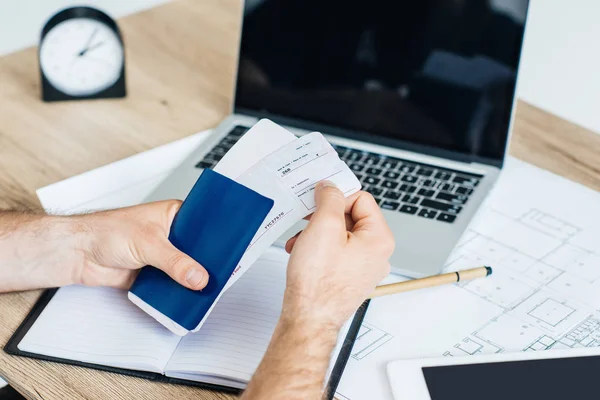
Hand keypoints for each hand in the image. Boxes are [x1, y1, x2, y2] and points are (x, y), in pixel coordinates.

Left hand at [71, 200, 208, 289]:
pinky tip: (184, 297)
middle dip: (205, 264)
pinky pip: (172, 285)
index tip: (231, 251)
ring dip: (191, 280)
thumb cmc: (105, 231)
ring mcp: (162, 255)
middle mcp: (171, 234)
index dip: (218, 238)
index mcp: (174, 215)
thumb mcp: (148, 243)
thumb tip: (198, 276)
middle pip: (198, 251)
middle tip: (218, 274)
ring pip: (186, 270)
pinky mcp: (153, 273)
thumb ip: (175, 262)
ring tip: (204, 288)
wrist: (78, 253)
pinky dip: (177, 292)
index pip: (204, 225)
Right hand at [283, 182, 394, 328]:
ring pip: (340, 235)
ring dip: (317, 233)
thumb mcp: (324, 227)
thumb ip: (330, 199)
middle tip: (306, 219)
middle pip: (351, 217)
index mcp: (379, 239)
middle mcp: (377, 255)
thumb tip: (330, 187)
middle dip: (324, 217)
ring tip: (300, 241)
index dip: (337, 197)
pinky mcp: (349, 278)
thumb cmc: (319, 284)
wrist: (308, 319)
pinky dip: (318, 249)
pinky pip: (336, 253)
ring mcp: (364, 268)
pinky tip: (302, 254)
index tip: (318, 200)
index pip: (361, 199)